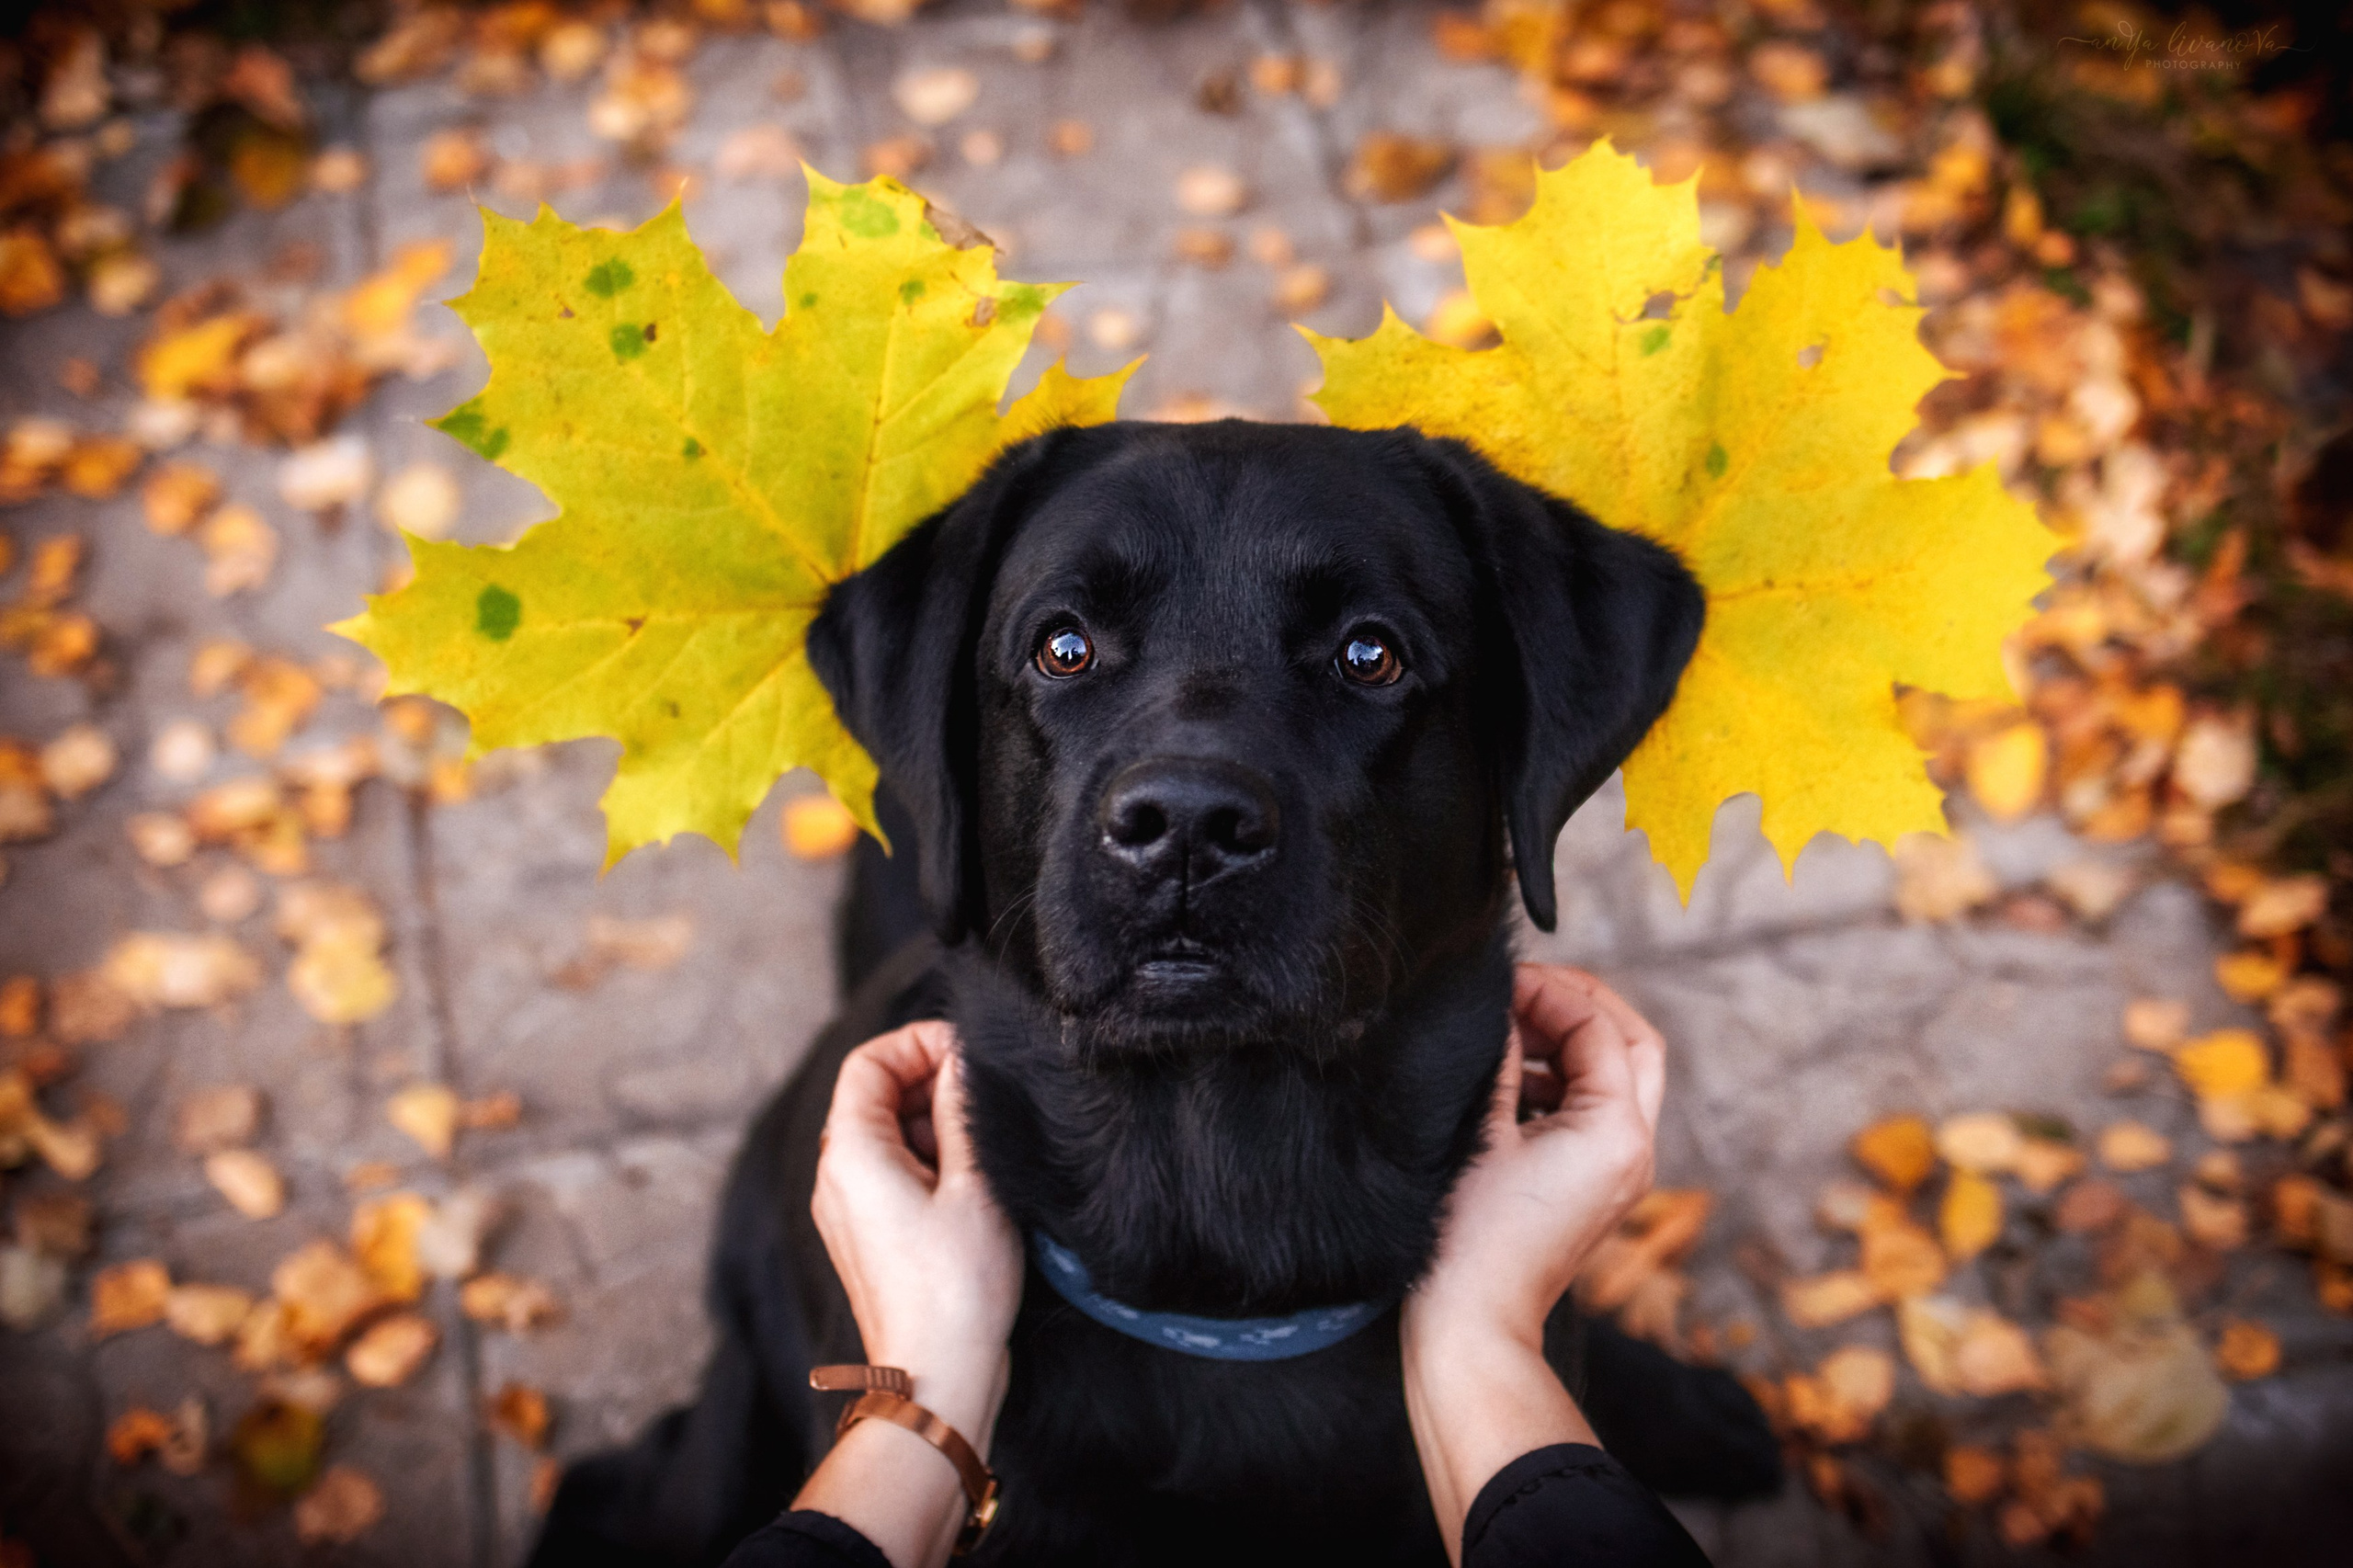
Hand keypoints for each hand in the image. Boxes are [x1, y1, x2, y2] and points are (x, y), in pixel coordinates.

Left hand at [798, 1021, 1020, 1567]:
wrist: (936, 1374)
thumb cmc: (958, 1284)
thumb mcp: (974, 1183)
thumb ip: (963, 1110)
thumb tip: (959, 1060)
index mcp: (850, 1153)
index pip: (868, 1062)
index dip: (918, 1043)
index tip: (968, 1054)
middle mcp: (834, 1176)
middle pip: (872, 1095)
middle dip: (929, 1081)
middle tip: (985, 1098)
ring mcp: (845, 1208)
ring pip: (884, 1134)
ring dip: (933, 1123)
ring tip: (983, 1149)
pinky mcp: (864, 1235)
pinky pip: (887, 1172)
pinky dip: (927, 1159)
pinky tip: (970, 1183)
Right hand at [1409, 964, 1665, 1347]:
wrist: (1472, 1322)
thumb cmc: (1469, 1236)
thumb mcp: (1480, 1128)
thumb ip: (1500, 1055)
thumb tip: (1503, 1004)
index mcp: (1616, 1131)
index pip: (1598, 1027)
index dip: (1550, 991)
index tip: (1501, 978)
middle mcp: (1635, 1148)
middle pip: (1633, 1044)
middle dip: (1582, 1005)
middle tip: (1524, 988)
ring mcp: (1622, 1170)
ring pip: (1621, 1075)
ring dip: (1572, 1041)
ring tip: (1509, 1029)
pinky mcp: (1600, 1185)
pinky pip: (1600, 1110)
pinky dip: (1564, 1079)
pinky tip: (1511, 1075)